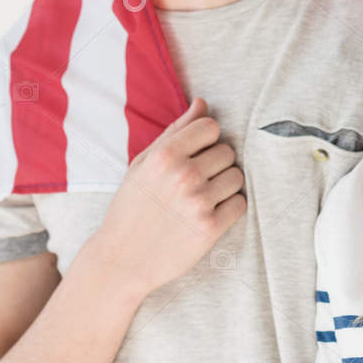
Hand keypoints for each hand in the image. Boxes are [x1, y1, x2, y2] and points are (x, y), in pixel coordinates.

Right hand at [83, 96, 246, 298]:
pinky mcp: (211, 228)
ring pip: (237, 177)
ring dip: (224, 186)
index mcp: (165, 155)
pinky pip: (240, 204)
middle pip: (227, 152)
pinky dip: (229, 208)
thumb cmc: (131, 206)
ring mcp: (199, 202)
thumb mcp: (143, 164)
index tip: (195, 155)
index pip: (211, 127)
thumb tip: (202, 104)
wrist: (122, 258)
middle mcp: (184, 175)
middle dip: (215, 164)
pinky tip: (208, 213)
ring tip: (201, 198)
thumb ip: (174, 132)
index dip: (206, 140)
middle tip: (195, 181)